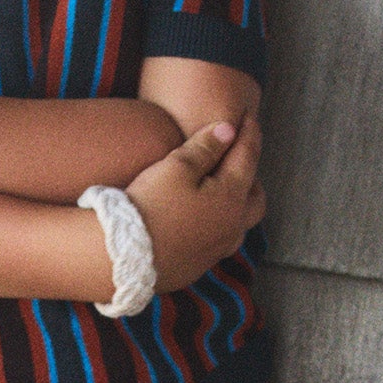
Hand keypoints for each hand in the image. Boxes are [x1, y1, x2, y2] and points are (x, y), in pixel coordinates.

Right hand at [125, 114, 263, 293]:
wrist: (127, 256)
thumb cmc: (151, 205)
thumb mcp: (176, 167)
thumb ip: (205, 147)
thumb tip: (228, 130)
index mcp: (231, 196)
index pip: (248, 157)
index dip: (250, 134)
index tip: (249, 118)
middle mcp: (232, 225)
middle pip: (256, 198)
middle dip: (252, 175)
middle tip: (242, 159)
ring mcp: (218, 249)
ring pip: (241, 224)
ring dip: (239, 205)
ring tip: (225, 192)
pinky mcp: (199, 265)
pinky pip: (221, 242)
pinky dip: (220, 225)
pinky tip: (203, 221)